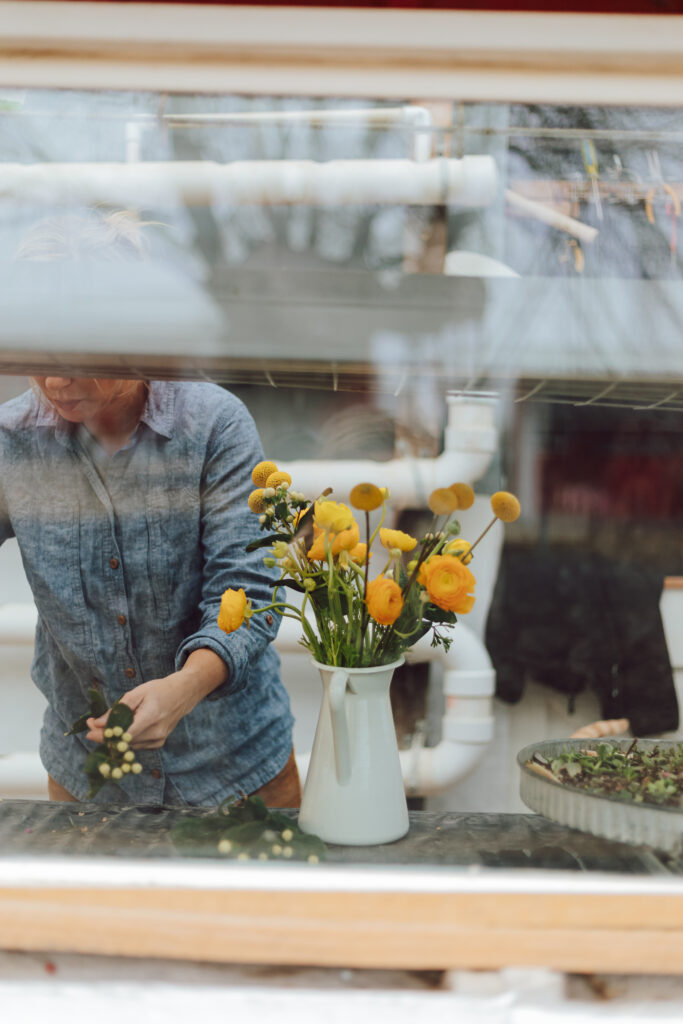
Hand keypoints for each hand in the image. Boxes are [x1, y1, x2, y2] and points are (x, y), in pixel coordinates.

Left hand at [85, 650, 228, 749]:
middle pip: (123, 742)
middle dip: (104, 736)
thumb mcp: (138, 692)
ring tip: (102, 727)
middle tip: (90, 727)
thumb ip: (118, 709)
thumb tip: (98, 722)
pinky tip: (121, 730)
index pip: (123, 734)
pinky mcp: (158, 743)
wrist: (183, 694)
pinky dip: (126, 739)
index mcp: (151, 717)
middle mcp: (156, 732)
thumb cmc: (159, 689)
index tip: (88, 729)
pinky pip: (136, 745)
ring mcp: (159, 740)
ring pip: (128, 746)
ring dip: (113, 738)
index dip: (104, 735)